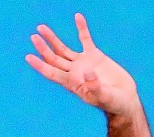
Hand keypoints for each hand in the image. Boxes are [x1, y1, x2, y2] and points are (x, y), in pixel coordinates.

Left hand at [25, 13, 139, 116]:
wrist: (124, 99)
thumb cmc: (112, 103)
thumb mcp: (104, 97)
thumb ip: (95, 86)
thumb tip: (87, 72)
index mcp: (72, 83)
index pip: (52, 73)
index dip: (40, 65)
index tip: (29, 57)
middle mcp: (74, 72)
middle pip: (54, 58)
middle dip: (43, 48)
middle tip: (34, 37)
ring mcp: (83, 63)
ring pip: (63, 49)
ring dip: (52, 39)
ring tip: (41, 28)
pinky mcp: (94, 55)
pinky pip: (85, 39)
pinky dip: (81, 28)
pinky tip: (77, 16)